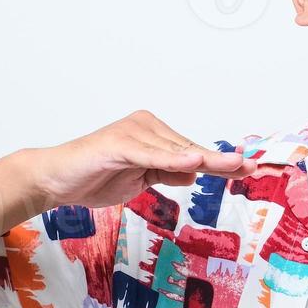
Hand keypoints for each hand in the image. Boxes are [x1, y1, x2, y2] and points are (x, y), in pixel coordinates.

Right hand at [29, 110, 259, 209]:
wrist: (57, 180)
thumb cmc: (95, 177)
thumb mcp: (140, 179)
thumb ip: (166, 173)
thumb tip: (193, 173)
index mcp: (152, 134)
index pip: (191, 151)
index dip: (220, 162)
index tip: (247, 167)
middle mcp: (145, 127)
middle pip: (189, 149)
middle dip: (221, 161)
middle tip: (251, 166)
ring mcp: (132, 133)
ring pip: (175, 151)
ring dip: (204, 161)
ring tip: (233, 166)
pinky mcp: (117, 145)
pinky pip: (150, 155)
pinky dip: (170, 160)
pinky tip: (192, 164)